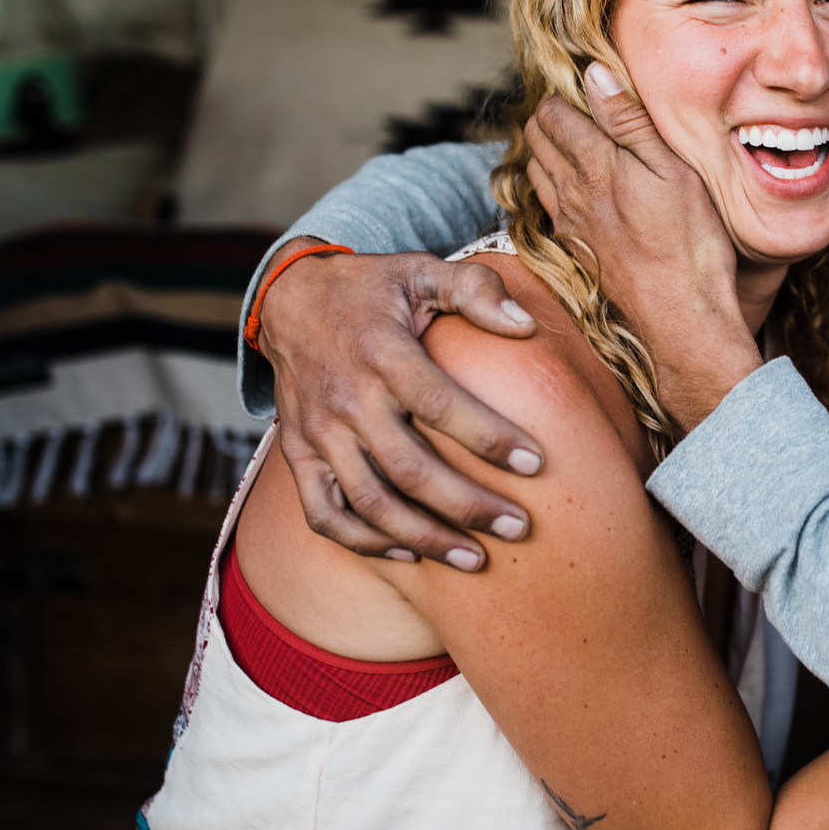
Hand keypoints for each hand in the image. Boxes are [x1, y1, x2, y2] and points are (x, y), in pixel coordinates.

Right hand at [259, 240, 544, 567]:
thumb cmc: (373, 289)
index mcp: (381, 353)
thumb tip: (526, 325)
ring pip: (370, 503)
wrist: (291, 300)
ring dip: (425, 538)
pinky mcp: (299, 455)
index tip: (537, 464)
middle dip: (468, 505)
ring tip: (476, 558)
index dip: (489, 438)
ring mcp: (318, 432)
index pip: (439, 404)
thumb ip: (477, 290)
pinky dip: (365, 543)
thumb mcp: (423, 270)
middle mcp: (346, 398)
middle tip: (520, 528)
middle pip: (409, 468)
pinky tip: (411, 555)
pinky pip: (325, 514)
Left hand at [522, 63, 762, 430]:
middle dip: (548, 115)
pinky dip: (550, 184)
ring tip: (573, 139)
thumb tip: (593, 74)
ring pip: (535, 171)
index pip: (553, 112)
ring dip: (545, 149)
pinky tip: (574, 187)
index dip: (565, 92)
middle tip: (577, 106)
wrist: (682, 319)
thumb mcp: (673, 170)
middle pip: (535, 138)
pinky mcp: (576, 250)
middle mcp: (571, 193)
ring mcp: (569, 224)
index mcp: (594, 165)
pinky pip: (547, 205)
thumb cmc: (691, 244)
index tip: (585, 86)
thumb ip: (629, 122)